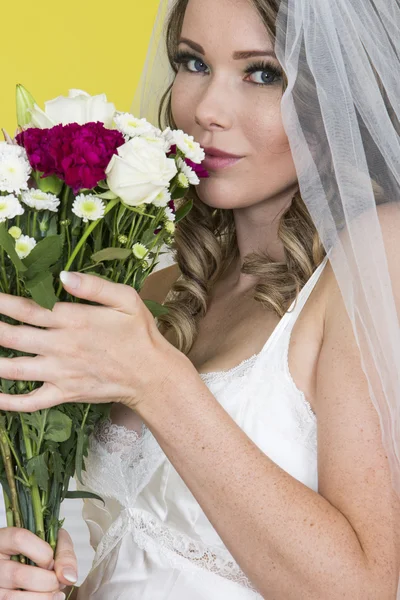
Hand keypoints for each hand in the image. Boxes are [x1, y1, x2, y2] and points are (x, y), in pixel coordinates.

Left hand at [0, 272, 185, 411]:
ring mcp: (60, 373)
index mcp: (73, 320)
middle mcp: (60, 346)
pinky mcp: (64, 394)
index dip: (1, 303)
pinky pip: (30, 402)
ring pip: (13, 369)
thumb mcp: (126, 299)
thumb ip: (94, 286)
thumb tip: (63, 275)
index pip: (27, 309)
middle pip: (12, 337)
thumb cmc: (140, 334)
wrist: (152, 375)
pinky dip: (7, 402)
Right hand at [0, 527, 76, 597]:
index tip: (53, 562)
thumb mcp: (54, 541)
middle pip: (17, 574)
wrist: (30, 562)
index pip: (20, 539)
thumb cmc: (41, 550)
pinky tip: (50, 599)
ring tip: (57, 593)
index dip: (42, 553)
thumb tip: (69, 577)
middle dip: (47, 581)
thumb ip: (64, 553)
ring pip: (11, 597)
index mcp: (5, 538)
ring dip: (43, 598)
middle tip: (59, 581)